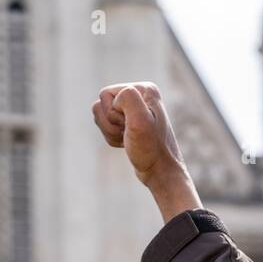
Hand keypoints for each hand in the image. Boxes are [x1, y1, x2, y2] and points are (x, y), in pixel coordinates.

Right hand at [92, 82, 200, 220]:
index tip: (130, 126)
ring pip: (102, 116)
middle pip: (101, 104)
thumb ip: (128, 98)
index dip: (113, 114)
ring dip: (110, 132)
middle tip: (128, 134)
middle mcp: (140, 95)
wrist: (161, 172)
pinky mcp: (129, 122)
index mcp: (145, 89)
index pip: (106, 94)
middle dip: (110, 124)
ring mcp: (134, 109)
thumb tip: (118, 95)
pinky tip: (126, 143)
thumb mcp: (140, 121)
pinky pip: (107, 126)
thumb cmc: (151, 149)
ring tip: (127, 139)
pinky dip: (113, 138)